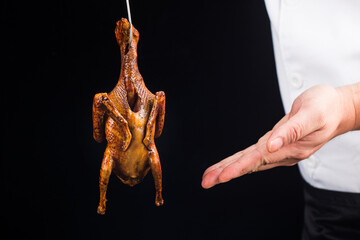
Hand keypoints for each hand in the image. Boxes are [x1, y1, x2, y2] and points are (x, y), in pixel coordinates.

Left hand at [202, 84, 358, 188]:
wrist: (337, 109)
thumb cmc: (326, 108)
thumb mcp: (311, 114)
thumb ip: (291, 130)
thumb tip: (271, 145)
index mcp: (290, 147)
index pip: (259, 159)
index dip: (239, 167)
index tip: (222, 176)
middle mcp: (283, 153)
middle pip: (250, 164)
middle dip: (226, 172)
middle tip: (206, 181)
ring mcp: (280, 151)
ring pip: (250, 161)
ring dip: (229, 168)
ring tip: (211, 176)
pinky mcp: (277, 145)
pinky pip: (254, 155)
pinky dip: (240, 161)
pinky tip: (230, 166)